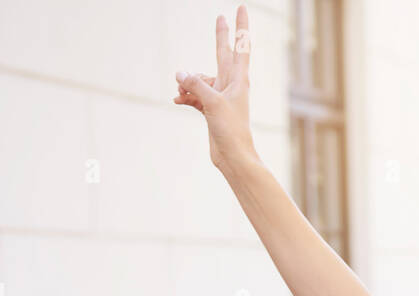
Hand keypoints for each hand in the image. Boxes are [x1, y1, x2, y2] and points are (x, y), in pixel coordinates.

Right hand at [173, 5, 256, 170]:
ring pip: (202, 79)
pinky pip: (196, 95)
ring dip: (189, 83)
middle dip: (220, 36)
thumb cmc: (231, 130)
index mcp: (239, 79)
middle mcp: (231, 85)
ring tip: (179, 93)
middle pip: (223, 54)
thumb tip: (180, 74)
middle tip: (220, 17)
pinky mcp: (212, 110)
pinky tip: (178, 100)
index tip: (241, 7)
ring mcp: (221, 97)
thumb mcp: (213, 103)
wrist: (233, 157)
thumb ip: (196, 84)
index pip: (240, 46)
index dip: (239, 26)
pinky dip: (187, 96)